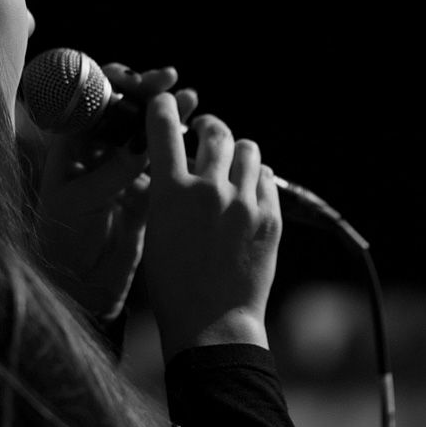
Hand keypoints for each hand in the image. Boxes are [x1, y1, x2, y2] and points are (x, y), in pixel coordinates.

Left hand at [35, 63, 197, 322]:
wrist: (80, 285)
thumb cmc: (64, 241)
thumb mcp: (80, 202)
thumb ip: (111, 172)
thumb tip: (143, 142)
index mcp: (71, 147)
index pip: (89, 101)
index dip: (110, 83)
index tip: (134, 79)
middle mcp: (95, 151)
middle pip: (122, 108)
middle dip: (145, 91)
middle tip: (169, 80)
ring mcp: (121, 168)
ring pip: (146, 130)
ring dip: (168, 112)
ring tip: (192, 99)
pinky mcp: (145, 188)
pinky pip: (164, 158)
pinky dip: (180, 143)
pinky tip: (197, 132)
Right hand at [141, 93, 281, 361]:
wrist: (211, 323)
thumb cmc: (173, 284)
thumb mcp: (156, 231)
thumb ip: (166, 192)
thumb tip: (176, 163)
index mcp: (171, 193)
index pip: (164, 127)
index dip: (164, 107)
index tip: (166, 103)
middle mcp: (209, 191)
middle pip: (216, 133)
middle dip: (209, 128)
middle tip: (206, 133)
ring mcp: (244, 203)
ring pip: (248, 150)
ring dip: (237, 153)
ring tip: (231, 165)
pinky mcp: (270, 218)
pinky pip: (267, 178)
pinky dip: (256, 178)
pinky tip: (248, 191)